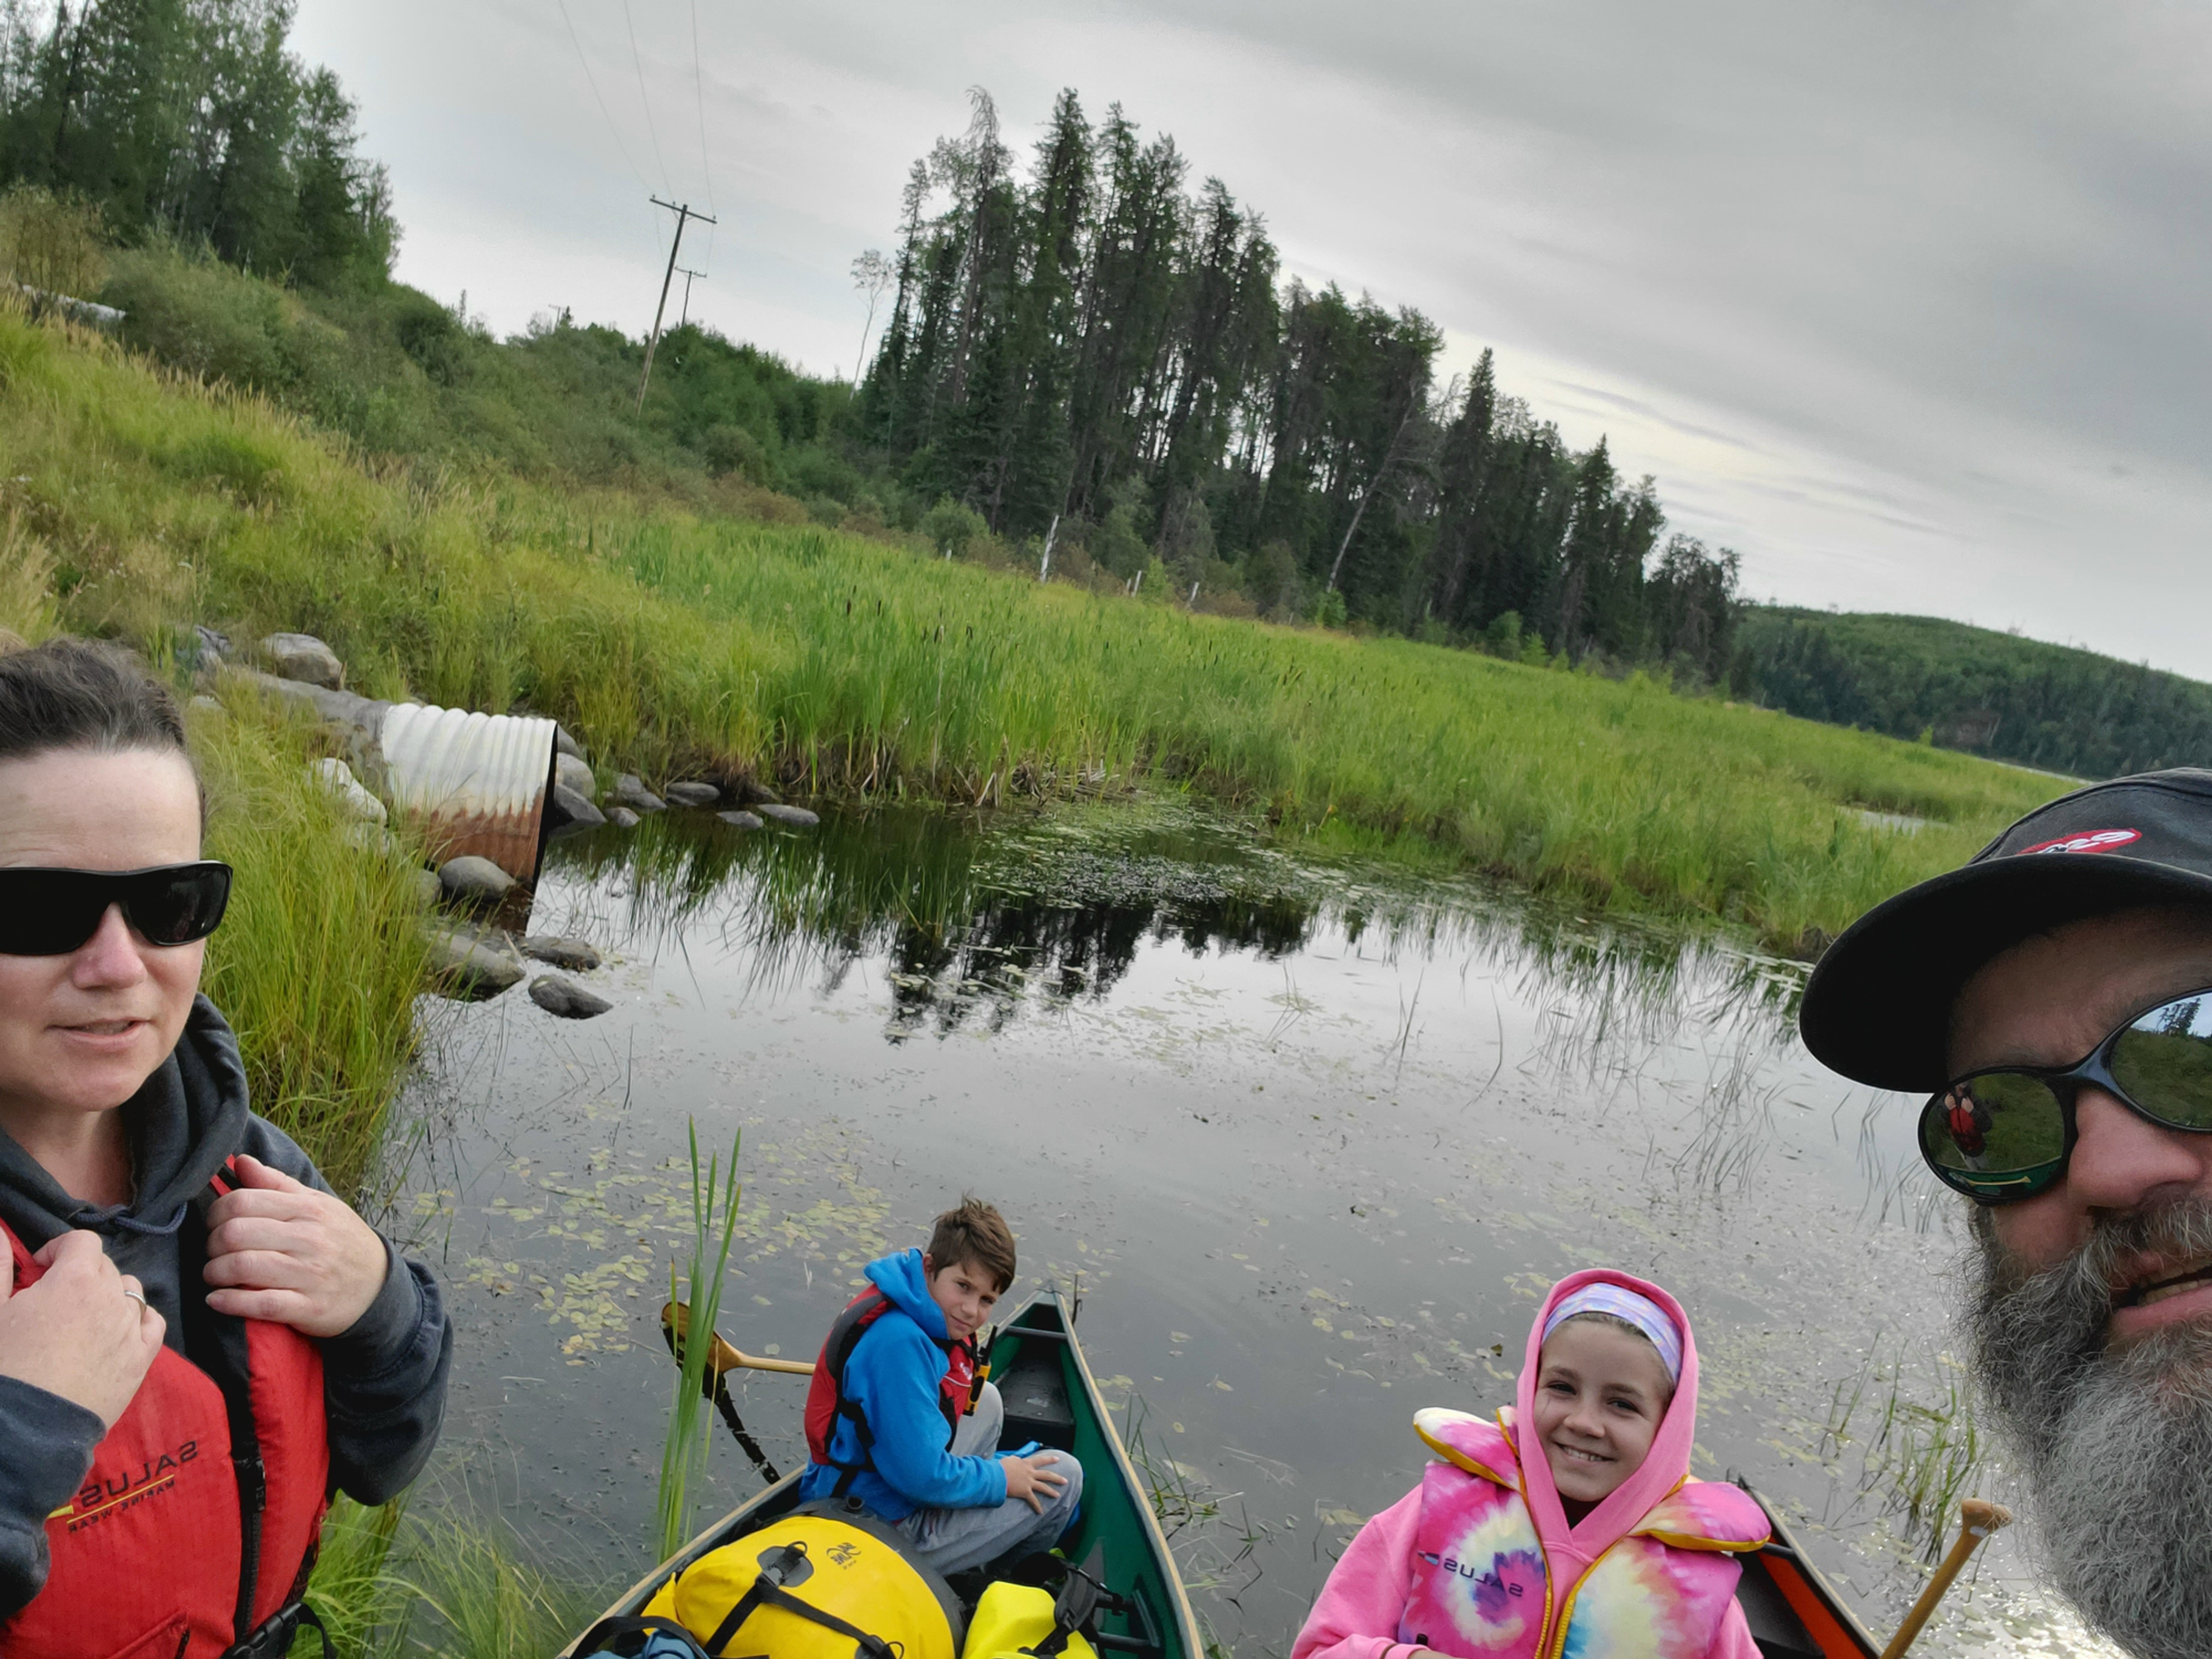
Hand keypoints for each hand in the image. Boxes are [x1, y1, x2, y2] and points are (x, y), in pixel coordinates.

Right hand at [0, 1230, 164, 1427]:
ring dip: (107, 1295)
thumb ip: (0, 1269)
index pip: (82, 1242)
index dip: (60, 1249)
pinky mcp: (141, 1360)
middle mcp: (111, 1299)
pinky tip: (116, 1329)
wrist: (24, 1428)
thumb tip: (1, 1234)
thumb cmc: (4, 1367)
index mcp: (75, 1281)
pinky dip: (139, 1319)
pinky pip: (153, 1323)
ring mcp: (130, 1329)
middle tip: (50, 1299)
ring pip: (130, 1293)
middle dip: (79, 1274)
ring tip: (78, 1318)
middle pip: (105, 1268)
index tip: (39, 1268)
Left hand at [202, 1155, 387, 1336]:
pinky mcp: (308, 1307)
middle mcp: (309, 1239)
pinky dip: (229, 1303)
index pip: (243, 1202)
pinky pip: (260, 1304)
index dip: (216, 1213)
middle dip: (211, 1245)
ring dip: (214, 1273)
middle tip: (212, 1252)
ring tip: (213, 1275)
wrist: (378, 1283)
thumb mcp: (317, 1204)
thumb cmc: (339, 1240)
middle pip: (236, 1234)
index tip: (213, 1224)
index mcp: (308, 1209)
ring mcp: (309, 1274)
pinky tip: (216, 1300)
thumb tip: (241, 1161)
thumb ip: (277, 1184)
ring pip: (243, 1267)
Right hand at [1000, 1451, 1068, 1513]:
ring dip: (1051, 1491)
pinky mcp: (1025, 1491)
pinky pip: (1033, 1500)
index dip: (1049, 1459)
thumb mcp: (1009, 1460)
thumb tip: (1016, 1459)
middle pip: (1046, 1475)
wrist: (996, 1475)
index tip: (1057, 1459)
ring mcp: (1028, 1482)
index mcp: (1026, 1463)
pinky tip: (1040, 1512)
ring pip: (1044, 1486)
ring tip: (1058, 1495)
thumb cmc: (1000, 1467)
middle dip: (1057, 1478)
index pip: (1040, 1460)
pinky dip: (1037, 1506)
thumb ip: (1015, 1460)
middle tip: (1065, 1480)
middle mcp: (1030, 1472)